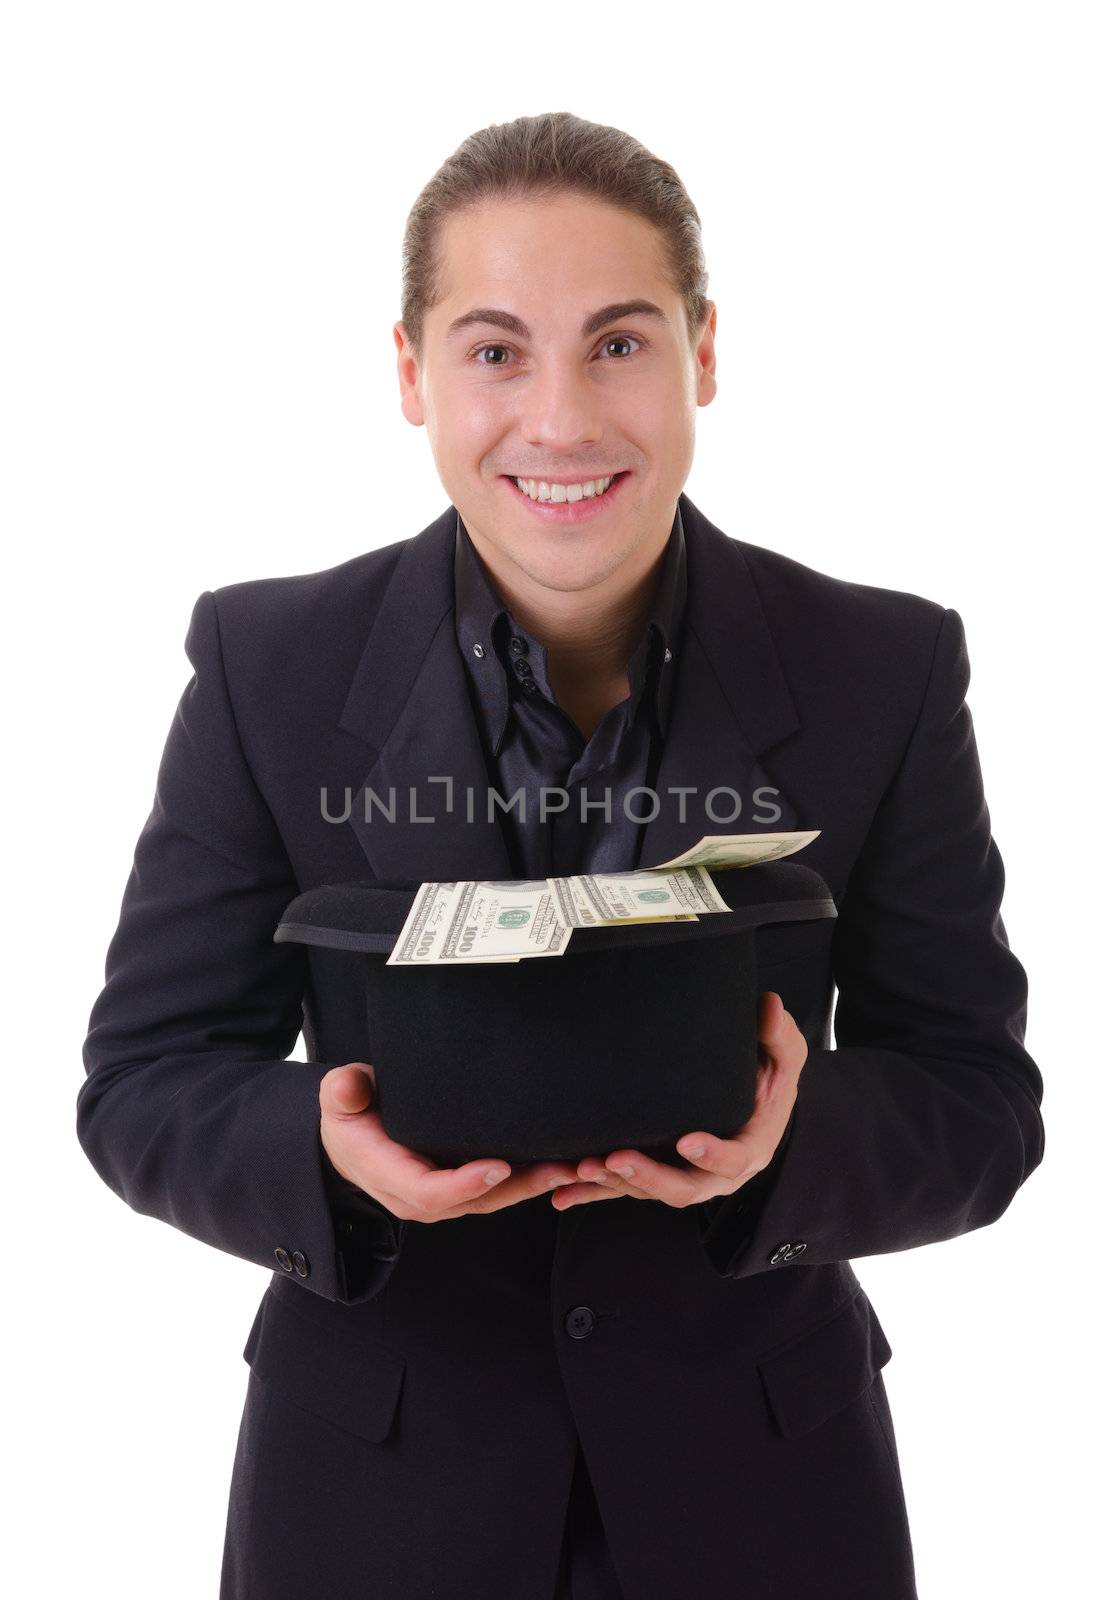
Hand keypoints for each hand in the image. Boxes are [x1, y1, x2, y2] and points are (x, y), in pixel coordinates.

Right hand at [319, 1062, 583, 1221]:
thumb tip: (348, 1088)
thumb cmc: (350, 1113)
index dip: (464, 1183)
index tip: (498, 1165)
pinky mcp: (460, 1189)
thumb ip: (343, 1091)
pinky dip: (528, 1183)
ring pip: (491, 1201)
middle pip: (472, 1202)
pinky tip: (560, 1167)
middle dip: (517, 1188)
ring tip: (571, 1167)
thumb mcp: (338, 1097)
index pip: (429, 1191)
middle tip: (557, 1167)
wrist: (351, 1138)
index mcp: (386, 1174)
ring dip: (532, 1187)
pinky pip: (495, 1193)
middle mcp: (417, 1197)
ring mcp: (441, 1198)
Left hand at [551, 991, 807, 1210]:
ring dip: (613, 1183)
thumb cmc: (769, 1080)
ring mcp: (682, 1178)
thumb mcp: (784, 1058)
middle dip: (648, 1176)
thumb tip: (769, 1005)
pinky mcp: (655, 1176)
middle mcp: (713, 1175)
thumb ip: (778, 1035)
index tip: (687, 1141)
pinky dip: (591, 1194)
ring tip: (583, 1168)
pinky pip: (622, 1191)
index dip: (712, 1155)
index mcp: (749, 1150)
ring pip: (647, 1191)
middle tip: (618, 1158)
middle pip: (682, 1187)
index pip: (733, 1160)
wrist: (755, 1106)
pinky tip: (562, 1193)